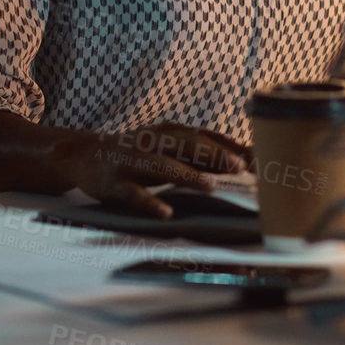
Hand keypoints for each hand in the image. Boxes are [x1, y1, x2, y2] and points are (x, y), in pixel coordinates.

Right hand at [56, 123, 250, 218]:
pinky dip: (150, 202)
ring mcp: (134, 161)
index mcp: (170, 132)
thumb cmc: (138, 152)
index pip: (205, 136)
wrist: (85, 154)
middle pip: (187, 145)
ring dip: (187, 175)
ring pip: (162, 166)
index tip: (258, 159)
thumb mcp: (168, 146)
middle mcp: (154, 141)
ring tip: (210, 187)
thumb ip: (200, 153)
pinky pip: (134, 194)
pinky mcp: (116, 182)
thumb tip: (244, 164)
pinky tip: (166, 212)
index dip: (231, 147)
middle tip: (240, 168)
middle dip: (214, 156)